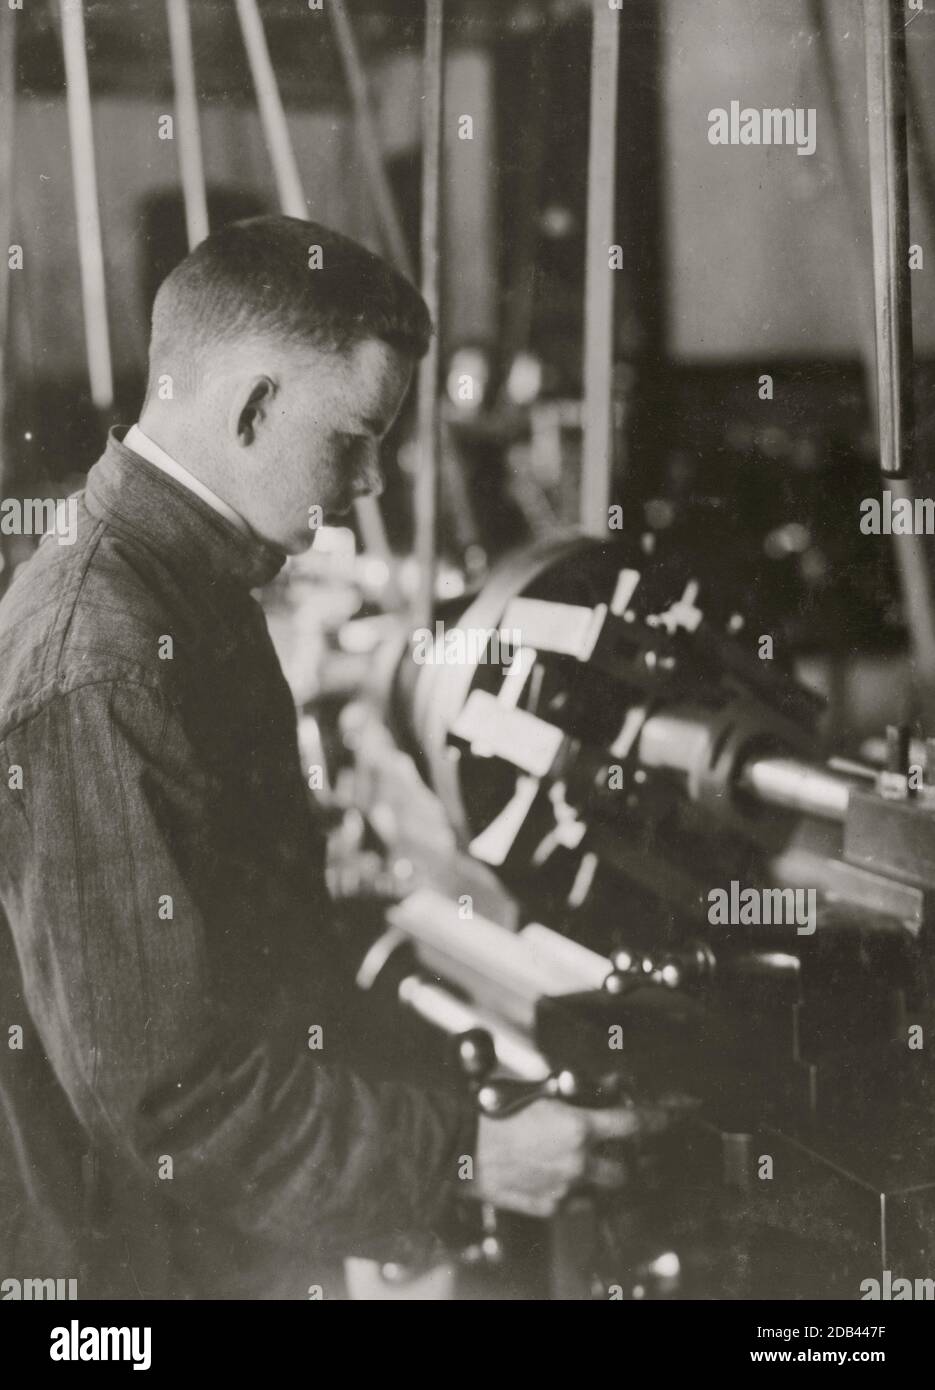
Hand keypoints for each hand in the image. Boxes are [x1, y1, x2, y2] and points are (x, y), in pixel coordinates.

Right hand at [473, 1096, 691, 1219]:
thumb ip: (572, 1097)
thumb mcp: (537, 1092)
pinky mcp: (548, 1207)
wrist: (460, 1146)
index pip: (632, 1124)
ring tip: (575, 1162)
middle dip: (621, 1160)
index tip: (670, 1117)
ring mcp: (564, 1189)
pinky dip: (569, 1190)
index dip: (656, 1119)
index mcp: (578, 1128)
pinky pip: (571, 1201)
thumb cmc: (492, 1114)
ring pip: (598, 1190)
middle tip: (612, 1149)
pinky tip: (551, 1174)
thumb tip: (599, 1091)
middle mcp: (577, 1162)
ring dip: (594, 1177)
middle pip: (622, 1171)